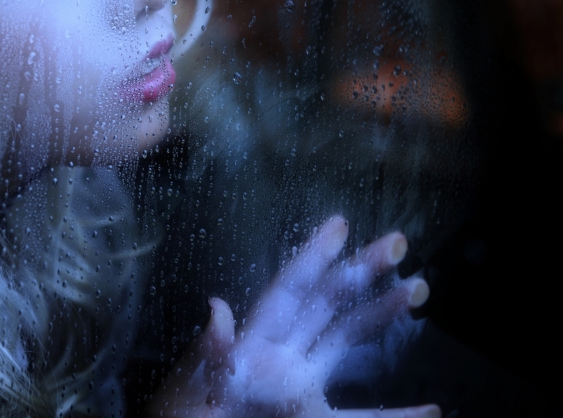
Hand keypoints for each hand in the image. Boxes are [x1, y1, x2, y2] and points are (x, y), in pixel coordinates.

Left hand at [149, 217, 438, 417]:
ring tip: (419, 288)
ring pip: (347, 344)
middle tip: (398, 242)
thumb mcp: (191, 388)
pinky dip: (399, 415)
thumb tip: (216, 307)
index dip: (311, 258)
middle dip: (360, 271)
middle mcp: (281, 359)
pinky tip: (433, 410)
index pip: (288, 292)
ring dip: (381, 317)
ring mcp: (299, 390)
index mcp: (251, 345)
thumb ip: (211, 354)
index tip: (339, 225)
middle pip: (326, 304)